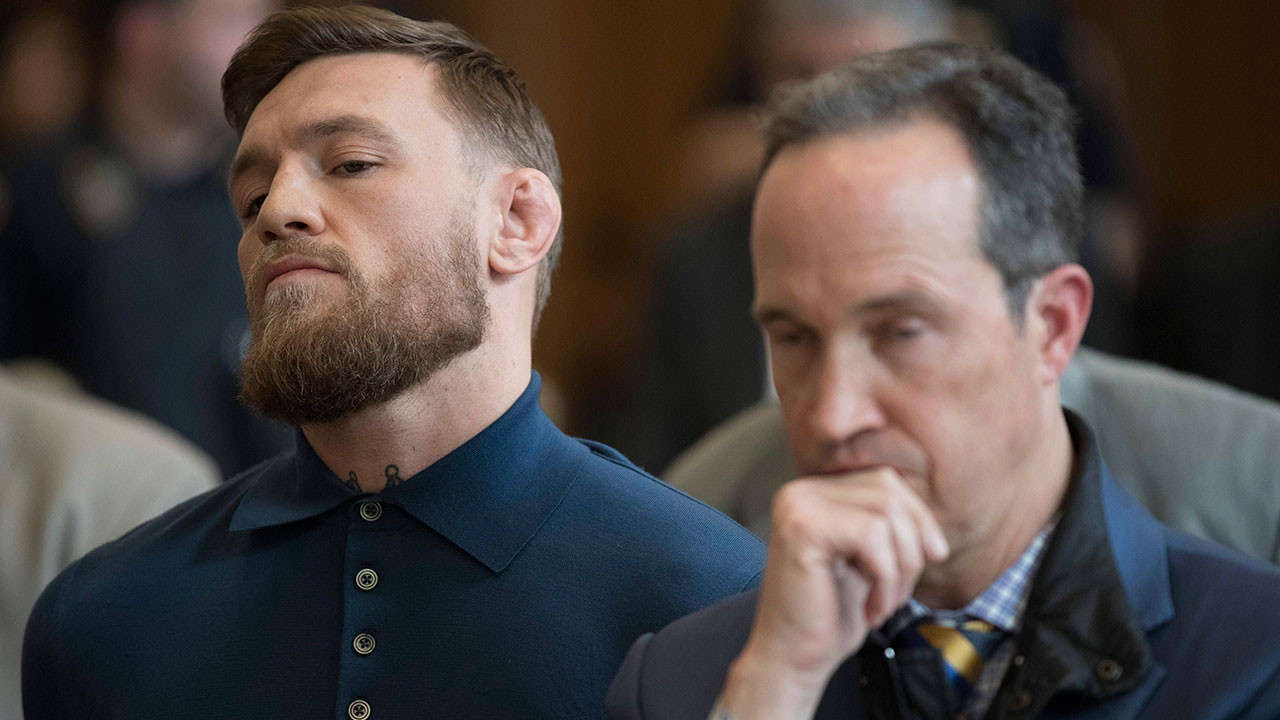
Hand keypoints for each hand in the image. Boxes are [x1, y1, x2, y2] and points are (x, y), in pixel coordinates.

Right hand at [716, 468, 948, 719]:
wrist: (792, 659)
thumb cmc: (829, 616)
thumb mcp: (867, 560)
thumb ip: (887, 526)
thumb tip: (929, 516)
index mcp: (813, 493)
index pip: (884, 481)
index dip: (918, 519)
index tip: (930, 558)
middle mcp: (800, 492)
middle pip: (888, 490)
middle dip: (912, 543)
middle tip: (900, 590)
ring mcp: (797, 507)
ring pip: (885, 514)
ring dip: (901, 567)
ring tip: (883, 603)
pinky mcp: (802, 530)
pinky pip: (872, 537)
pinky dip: (886, 579)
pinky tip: (872, 609)